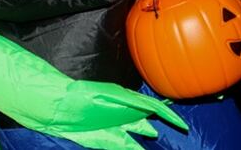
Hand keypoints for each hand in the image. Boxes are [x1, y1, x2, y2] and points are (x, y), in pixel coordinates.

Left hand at [52, 80, 186, 147]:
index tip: (183, 125)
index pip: (152, 107)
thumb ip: (131, 103)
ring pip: (137, 134)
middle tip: (180, 133)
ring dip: (148, 137)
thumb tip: (152, 110)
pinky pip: (125, 146)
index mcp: (125, 99)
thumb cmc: (81, 98)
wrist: (57, 109)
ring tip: (159, 142)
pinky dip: (135, 149)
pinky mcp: (104, 140)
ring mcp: (114, 127)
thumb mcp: (108, 96)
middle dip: (161, 124)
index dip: (168, 115)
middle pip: (147, 120)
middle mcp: (122, 113)